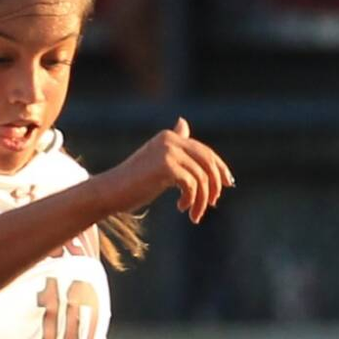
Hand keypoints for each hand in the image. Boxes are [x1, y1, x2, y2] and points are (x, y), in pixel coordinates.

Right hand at [103, 120, 233, 222]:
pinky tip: (181, 208)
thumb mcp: (158, 161)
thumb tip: (183, 123)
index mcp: (170, 137)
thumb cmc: (133, 181)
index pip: (205, 151)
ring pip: (201, 177)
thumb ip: (174, 147)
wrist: (110, 191)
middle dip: (215, 185)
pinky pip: (192, 185)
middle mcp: (170, 140)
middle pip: (208, 162)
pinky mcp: (166, 166)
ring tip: (194, 214)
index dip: (220, 168)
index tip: (228, 184)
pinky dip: (191, 200)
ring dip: (202, 200)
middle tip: (213, 204)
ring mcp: (168, 152)